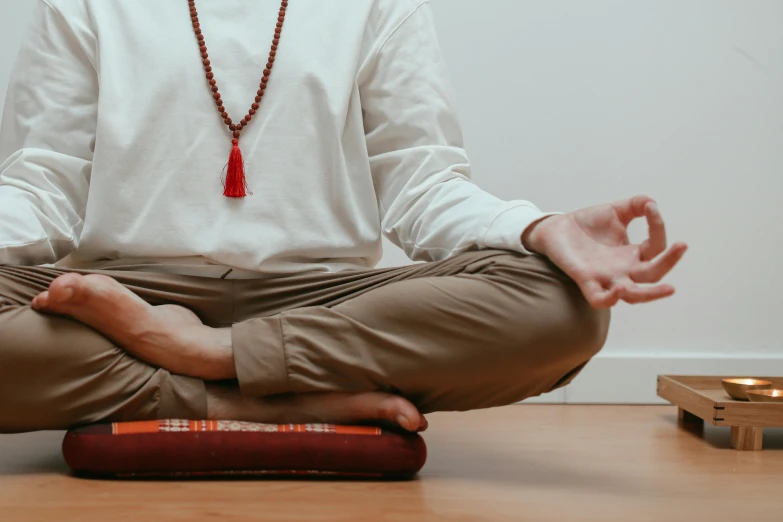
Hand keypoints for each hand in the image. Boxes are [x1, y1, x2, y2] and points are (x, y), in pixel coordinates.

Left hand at [522, 195, 686, 307]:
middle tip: (682, 245)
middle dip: (670, 262)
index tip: (650, 208)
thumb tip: (652, 203)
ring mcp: (605, 278)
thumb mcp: (615, 211)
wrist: (555, 229)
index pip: (656, 247)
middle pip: (653, 275)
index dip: (657, 227)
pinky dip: (610, 298)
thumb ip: (636, 205)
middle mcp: (623, 270)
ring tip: (669, 288)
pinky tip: (619, 290)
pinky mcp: (585, 280)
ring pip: (633, 295)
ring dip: (650, 294)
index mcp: (633, 254)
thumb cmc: (587, 224)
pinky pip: (599, 299)